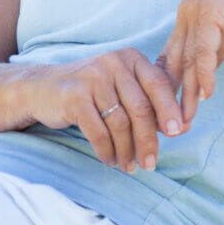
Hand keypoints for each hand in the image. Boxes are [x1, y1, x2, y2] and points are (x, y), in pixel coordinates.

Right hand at [28, 48, 183, 172]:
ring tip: (128, 166)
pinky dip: (106, 150)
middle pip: (141, 108)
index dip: (170, 110)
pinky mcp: (74, 97)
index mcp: (130, 58)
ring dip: (126, 151)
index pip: (158, 83)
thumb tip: (182, 128)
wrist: (42, 88)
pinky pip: (98, 131)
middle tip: (151, 164)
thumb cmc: (90, 92)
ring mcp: (92, 78)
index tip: (177, 134)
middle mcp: (112, 63)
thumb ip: (150, 102)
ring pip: (120, 123)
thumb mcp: (121, 88)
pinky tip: (109, 160)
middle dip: (148, 140)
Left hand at [158, 0, 223, 122]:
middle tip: (168, 128)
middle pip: (173, 66)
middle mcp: (185, 18)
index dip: (168, 87)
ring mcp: (196, 15)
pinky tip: (205, 94)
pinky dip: (204, 73)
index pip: (172, 59)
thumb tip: (212, 67)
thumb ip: (219, 41)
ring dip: (185, 95)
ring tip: (183, 122)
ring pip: (186, 63)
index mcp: (187, 18)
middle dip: (170, 99)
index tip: (166, 112)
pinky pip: (206, 50)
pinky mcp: (212, 13)